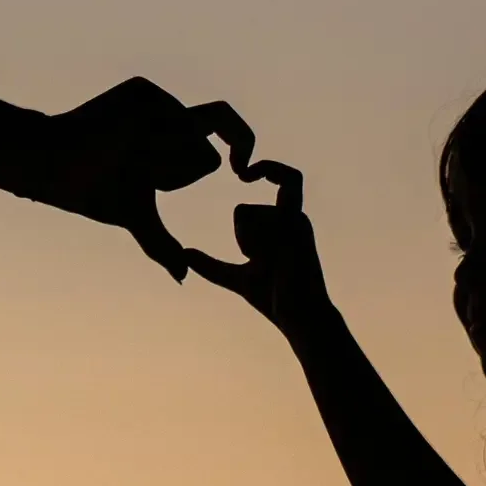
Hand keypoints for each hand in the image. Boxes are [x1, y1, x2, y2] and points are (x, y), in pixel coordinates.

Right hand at [27, 79, 256, 279]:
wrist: (50, 164)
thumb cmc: (89, 190)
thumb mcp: (135, 216)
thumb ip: (161, 242)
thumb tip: (182, 277)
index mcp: (169, 132)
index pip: (216, 144)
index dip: (243, 147)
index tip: (246, 172)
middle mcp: (167, 111)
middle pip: (206, 154)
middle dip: (173, 177)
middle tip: (131, 170)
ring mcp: (154, 99)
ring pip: (191, 143)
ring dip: (156, 166)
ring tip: (120, 156)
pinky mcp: (143, 91)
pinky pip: (172, 128)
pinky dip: (150, 150)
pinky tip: (119, 144)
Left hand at [184, 162, 332, 337]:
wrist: (300, 317)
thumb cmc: (274, 298)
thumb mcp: (236, 279)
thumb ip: (212, 266)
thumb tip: (185, 256)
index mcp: (286, 221)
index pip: (284, 180)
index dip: (266, 168)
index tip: (243, 176)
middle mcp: (294, 217)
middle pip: (241, 211)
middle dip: (239, 236)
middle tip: (254, 259)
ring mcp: (296, 222)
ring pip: (245, 217)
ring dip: (247, 245)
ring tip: (269, 265)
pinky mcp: (295, 230)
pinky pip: (256, 227)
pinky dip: (255, 247)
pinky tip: (273, 263)